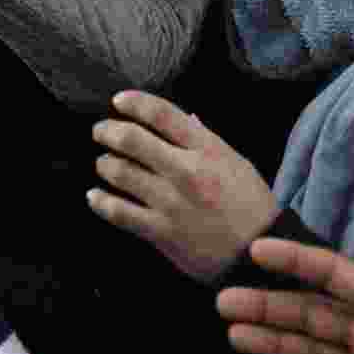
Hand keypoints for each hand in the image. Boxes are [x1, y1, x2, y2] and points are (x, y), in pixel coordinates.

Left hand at [89, 91, 278, 282]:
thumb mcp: (236, 162)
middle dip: (108, 131)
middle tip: (100, 131)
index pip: (162, 114)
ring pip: (121, 173)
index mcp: (207, 149)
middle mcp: (185, 170)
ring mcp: (170, 202)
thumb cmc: (251, 205)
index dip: (135, 102)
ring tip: (103, 163)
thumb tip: (185, 117)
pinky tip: (94, 197)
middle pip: (132, 140)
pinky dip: (101, 202)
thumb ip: (206, 140)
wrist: (260, 253)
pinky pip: (119, 212)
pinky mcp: (160, 231)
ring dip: (104, 164)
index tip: (119, 100)